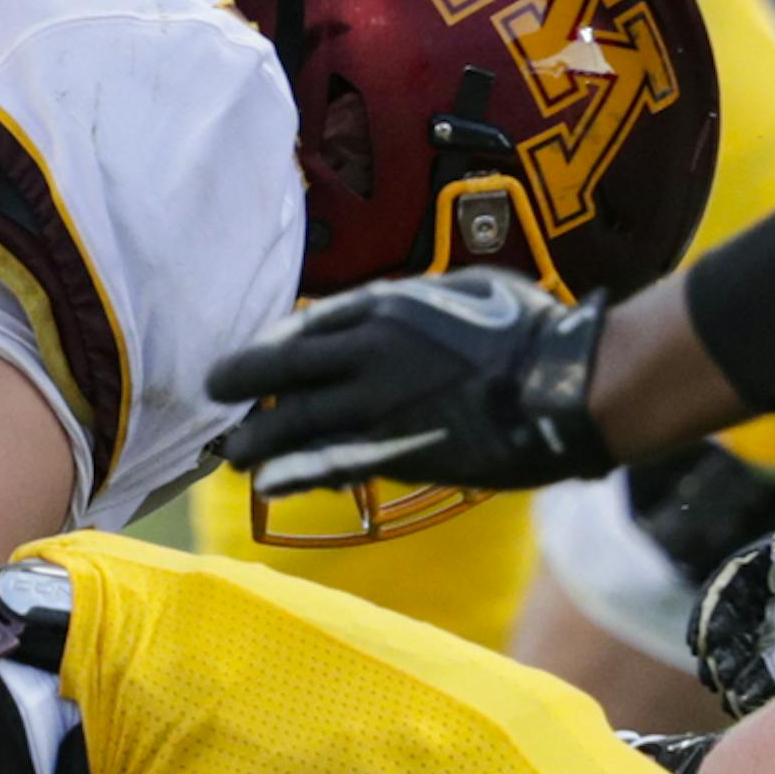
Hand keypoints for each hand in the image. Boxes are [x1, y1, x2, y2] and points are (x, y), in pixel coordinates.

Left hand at [210, 269, 612, 498]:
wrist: (559, 386)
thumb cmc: (525, 329)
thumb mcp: (465, 289)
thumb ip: (418, 300)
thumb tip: (396, 306)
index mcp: (386, 307)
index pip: (306, 325)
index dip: (271, 345)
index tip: (254, 357)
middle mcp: (368, 354)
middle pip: (283, 373)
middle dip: (241, 384)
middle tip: (215, 394)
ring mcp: (377, 407)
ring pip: (297, 424)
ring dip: (259, 440)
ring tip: (235, 454)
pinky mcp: (395, 454)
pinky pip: (331, 464)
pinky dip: (296, 473)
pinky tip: (272, 483)